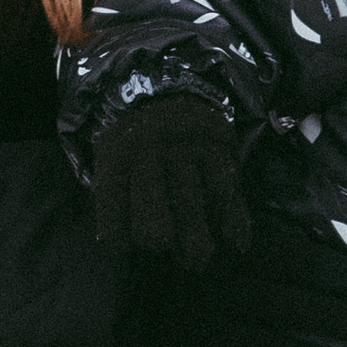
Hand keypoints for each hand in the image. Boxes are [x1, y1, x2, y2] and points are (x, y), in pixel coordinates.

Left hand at [91, 92, 252, 269]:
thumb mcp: (111, 161)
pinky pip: (226, 194)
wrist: (168, 86)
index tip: (129, 241)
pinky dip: (234, 225)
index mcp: (114, 161)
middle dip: (160, 244)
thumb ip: (115, 201)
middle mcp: (146, 153)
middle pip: (153, 227)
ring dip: (197, 247)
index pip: (115, 226)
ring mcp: (184, 148)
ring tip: (198, 259)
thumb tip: (116, 246)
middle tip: (168, 247)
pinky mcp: (216, 145)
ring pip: (191, 212)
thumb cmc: (135, 141)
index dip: (121, 241)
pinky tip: (235, 243)